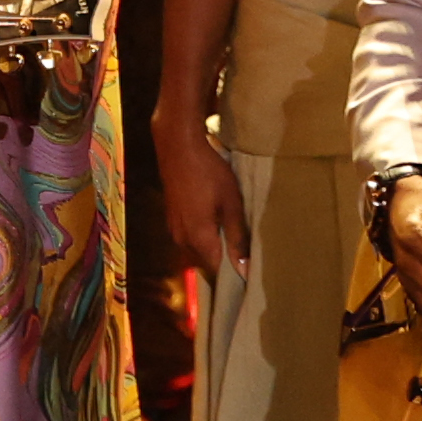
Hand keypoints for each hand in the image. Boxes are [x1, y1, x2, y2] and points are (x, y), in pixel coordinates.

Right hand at [152, 115, 248, 279]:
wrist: (178, 147)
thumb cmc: (209, 173)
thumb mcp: (231, 204)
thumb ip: (237, 238)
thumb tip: (244, 269)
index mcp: (198, 239)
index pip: (217, 271)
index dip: (234, 273)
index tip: (250, 271)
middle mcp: (181, 240)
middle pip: (205, 262)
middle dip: (224, 261)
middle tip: (246, 253)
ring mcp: (173, 229)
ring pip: (196, 249)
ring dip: (212, 248)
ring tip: (232, 237)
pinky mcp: (171, 218)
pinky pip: (189, 237)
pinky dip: (202, 236)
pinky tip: (214, 222)